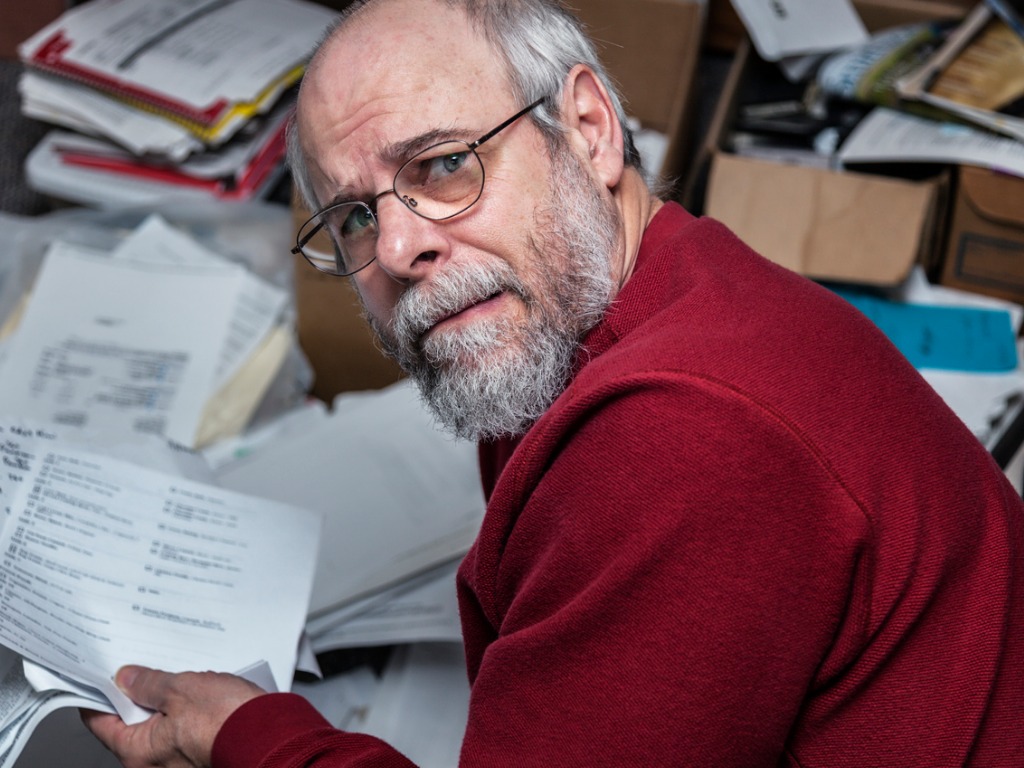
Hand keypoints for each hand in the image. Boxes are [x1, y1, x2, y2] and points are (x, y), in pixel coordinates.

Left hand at [81, 665, 265, 767]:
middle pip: (131, 723)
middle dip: (137, 694)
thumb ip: (148, 683)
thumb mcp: (180, 689)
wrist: (270, 733)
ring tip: (177, 676)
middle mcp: (155, 764)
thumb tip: (127, 679)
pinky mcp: (201, 752)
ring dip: (165, 700)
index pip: (101, 723)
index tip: (98, 674)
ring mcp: (178, 760)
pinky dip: (185, 709)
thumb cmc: (226, 720)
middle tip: (142, 667)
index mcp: (139, 753)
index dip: (98, 694)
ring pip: (160, 724)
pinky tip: (198, 690)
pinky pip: (183, 728)